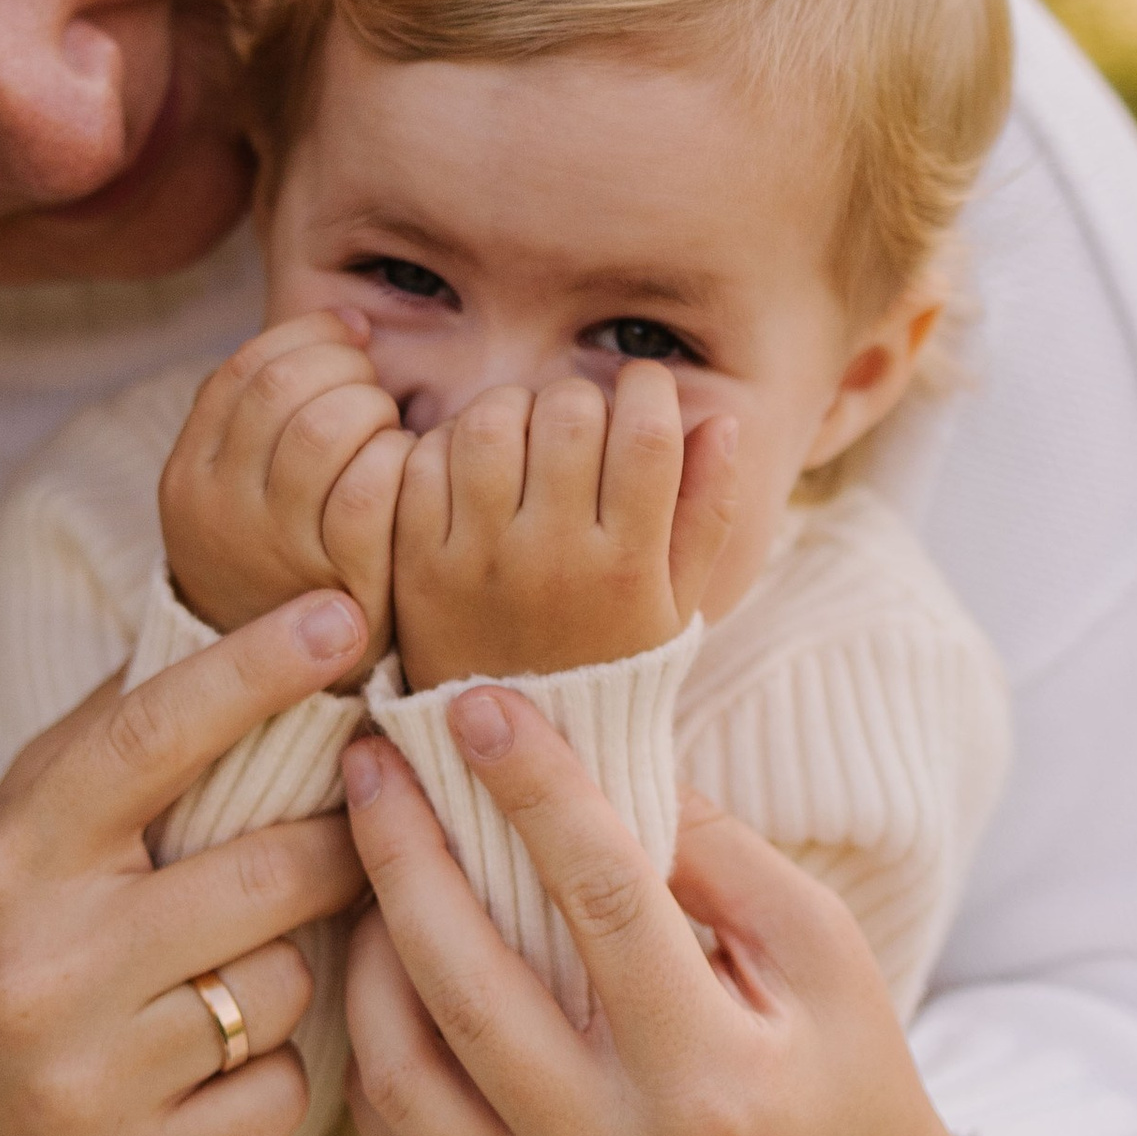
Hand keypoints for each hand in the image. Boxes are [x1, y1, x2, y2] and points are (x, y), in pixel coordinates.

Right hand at [0, 590, 373, 1135]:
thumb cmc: (7, 938)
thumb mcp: (27, 826)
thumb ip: (119, 733)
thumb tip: (242, 609)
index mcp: (14, 858)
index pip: (147, 741)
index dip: (253, 671)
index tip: (343, 613)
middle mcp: (40, 966)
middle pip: (264, 874)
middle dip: (340, 841)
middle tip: (365, 825)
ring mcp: (83, 1080)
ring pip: (284, 986)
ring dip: (292, 965)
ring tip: (243, 964)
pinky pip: (282, 1093)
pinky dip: (276, 1069)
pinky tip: (226, 1059)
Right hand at [159, 310, 409, 652]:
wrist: (278, 691)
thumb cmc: (282, 566)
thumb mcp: (243, 493)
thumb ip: (272, 413)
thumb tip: (354, 320)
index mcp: (188, 474)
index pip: (246, 367)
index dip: (310, 334)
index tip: (353, 337)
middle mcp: (218, 505)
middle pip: (286, 385)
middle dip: (346, 370)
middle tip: (375, 393)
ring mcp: (274, 545)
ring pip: (327, 425)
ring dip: (375, 411)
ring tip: (388, 434)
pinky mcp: (337, 579)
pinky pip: (371, 487)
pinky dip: (399, 461)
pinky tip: (405, 473)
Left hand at [340, 693, 1019, 1135]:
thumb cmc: (845, 1086)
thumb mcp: (824, 956)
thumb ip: (716, 857)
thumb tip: (591, 764)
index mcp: (717, 1086)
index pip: (604, 900)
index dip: (534, 787)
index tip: (479, 704)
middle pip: (471, 985)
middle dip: (404, 852)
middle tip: (370, 761)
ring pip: (404, 1076)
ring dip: (369, 954)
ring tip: (371, 874)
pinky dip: (379, 1058)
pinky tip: (388, 985)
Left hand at [391, 363, 736, 687]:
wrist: (514, 746)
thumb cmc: (608, 662)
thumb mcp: (675, 603)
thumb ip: (707, 511)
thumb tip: (719, 418)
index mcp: (626, 565)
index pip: (646, 432)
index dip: (647, 389)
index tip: (641, 393)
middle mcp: (553, 558)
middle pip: (568, 412)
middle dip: (580, 396)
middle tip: (580, 419)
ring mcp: (478, 560)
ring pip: (491, 423)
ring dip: (513, 408)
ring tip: (525, 433)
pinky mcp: (417, 564)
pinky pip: (424, 461)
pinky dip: (449, 444)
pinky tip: (474, 465)